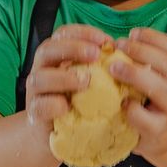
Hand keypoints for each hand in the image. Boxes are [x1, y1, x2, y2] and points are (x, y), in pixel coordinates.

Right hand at [23, 24, 111, 141]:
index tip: (105, 40)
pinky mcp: (36, 114)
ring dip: (63, 77)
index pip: (63, 34)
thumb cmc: (82, 101)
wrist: (59, 134)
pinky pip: (39, 106)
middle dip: (72, 48)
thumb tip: (130, 58)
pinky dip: (53, 105)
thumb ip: (104, 67)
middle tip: (96, 54)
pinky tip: (68, 106)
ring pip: (39, 78)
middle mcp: (43, 70)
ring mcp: (36, 92)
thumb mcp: (94, 80)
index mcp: (57, 56)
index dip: (83, 32)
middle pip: (46, 49)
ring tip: (85, 81)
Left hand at [113, 27, 166, 157]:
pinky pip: (146, 117)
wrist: (166, 135)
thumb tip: (126, 40)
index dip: (155, 38)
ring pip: (159, 89)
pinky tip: (123, 102)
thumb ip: (152, 59)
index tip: (133, 33)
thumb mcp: (165, 76)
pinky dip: (132, 108)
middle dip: (141, 52)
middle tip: (119, 46)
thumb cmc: (160, 99)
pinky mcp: (161, 130)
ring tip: (114, 67)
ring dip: (134, 75)